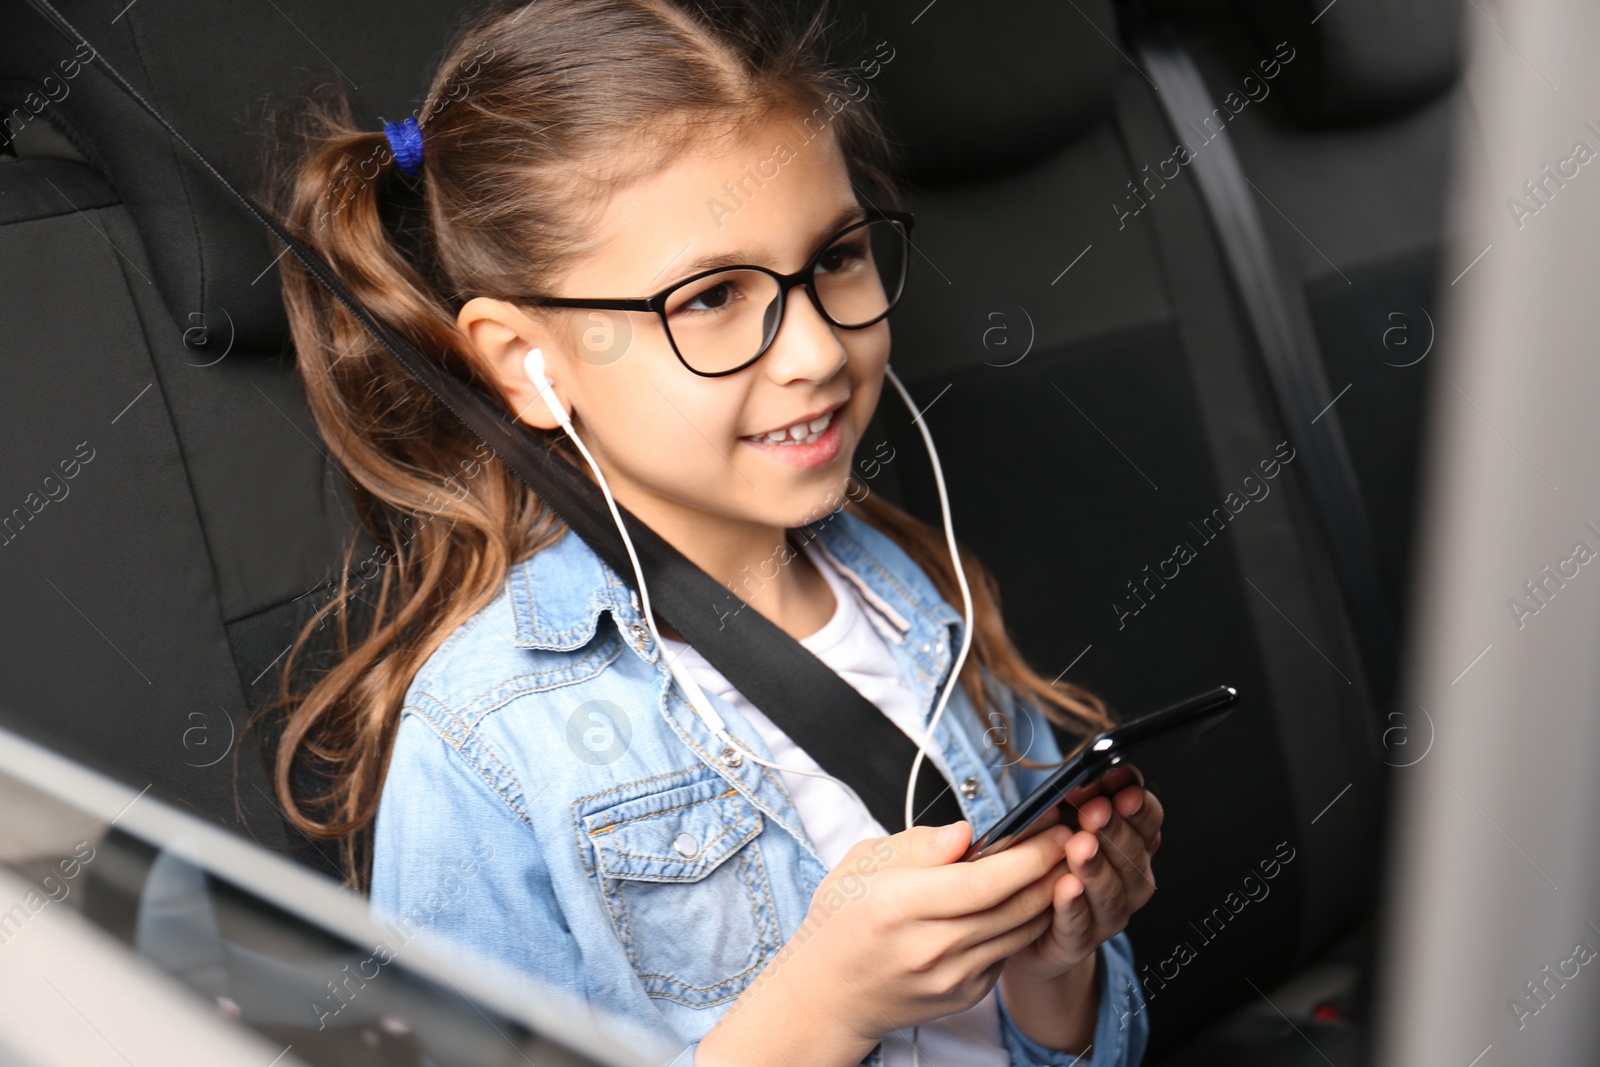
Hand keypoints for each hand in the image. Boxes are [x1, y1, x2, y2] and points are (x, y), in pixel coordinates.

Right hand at [721, 818, 1073, 1050]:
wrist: (829, 995)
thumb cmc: (841, 922)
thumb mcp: (862, 863)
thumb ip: (918, 844)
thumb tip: (967, 833)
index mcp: (900, 905)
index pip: (984, 881)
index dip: (1028, 855)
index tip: (1053, 829)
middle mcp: (930, 946)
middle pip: (1013, 906)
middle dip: (1050, 869)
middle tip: (1069, 839)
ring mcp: (951, 977)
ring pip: (1021, 931)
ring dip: (1047, 896)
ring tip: (1057, 864)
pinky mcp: (966, 995)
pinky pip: (1009, 951)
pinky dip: (1024, 923)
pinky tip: (1026, 898)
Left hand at [1002, 764, 1163, 984]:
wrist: (1028, 931)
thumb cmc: (1048, 866)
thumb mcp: (1061, 824)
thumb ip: (1075, 803)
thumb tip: (1076, 778)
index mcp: (1130, 846)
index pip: (1148, 821)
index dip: (1137, 804)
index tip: (1119, 784)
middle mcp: (1128, 882)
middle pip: (1133, 855)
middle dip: (1115, 830)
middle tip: (1095, 811)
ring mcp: (1107, 915)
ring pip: (1112, 892)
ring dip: (1096, 866)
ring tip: (1080, 846)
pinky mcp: (1078, 942)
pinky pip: (1078, 925)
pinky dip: (1073, 906)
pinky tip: (1064, 887)